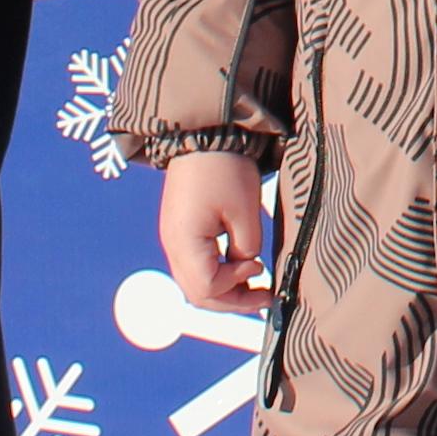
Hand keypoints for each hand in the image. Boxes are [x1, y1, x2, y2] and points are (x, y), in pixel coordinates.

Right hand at [158, 151, 277, 313]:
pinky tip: (238, 267)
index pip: (207, 288)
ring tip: (254, 286)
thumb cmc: (224, 170)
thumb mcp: (244, 211)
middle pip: (197, 293)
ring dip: (224, 290)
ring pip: (195, 283)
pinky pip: (195, 266)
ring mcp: (173, 239)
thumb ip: (246, 248)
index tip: (260, 269)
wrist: (201, 135)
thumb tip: (247, 268)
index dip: (237, 288)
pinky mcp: (180, 231)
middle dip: (231, 300)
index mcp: (184, 242)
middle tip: (263, 297)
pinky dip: (216, 274)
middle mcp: (172, 246)